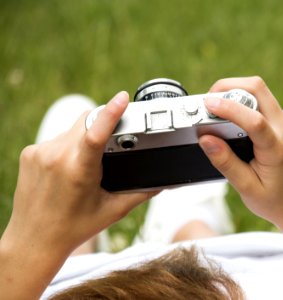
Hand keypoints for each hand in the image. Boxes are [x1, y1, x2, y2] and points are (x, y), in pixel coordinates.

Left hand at [3, 91, 157, 256]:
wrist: (35, 241)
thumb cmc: (75, 228)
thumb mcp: (114, 210)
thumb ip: (142, 192)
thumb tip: (165, 182)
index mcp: (79, 171)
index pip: (97, 133)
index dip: (111, 112)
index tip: (122, 98)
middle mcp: (56, 157)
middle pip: (87, 121)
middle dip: (103, 124)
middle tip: (114, 141)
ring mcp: (39, 153)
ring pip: (72, 128)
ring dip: (86, 136)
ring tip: (90, 162)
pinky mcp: (29, 153)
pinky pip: (57, 138)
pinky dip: (70, 145)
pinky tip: (70, 166)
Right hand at [199, 76, 282, 226]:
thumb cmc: (276, 199)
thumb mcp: (247, 188)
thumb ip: (226, 163)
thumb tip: (206, 139)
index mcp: (276, 149)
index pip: (254, 120)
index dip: (229, 108)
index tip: (208, 104)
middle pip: (257, 88)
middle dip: (228, 86)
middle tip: (207, 101)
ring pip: (259, 90)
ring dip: (234, 91)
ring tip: (214, 108)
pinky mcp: (280, 120)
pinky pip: (260, 100)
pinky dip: (241, 100)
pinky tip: (228, 116)